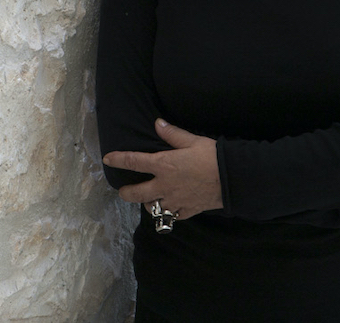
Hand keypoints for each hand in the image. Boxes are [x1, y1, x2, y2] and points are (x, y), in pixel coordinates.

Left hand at [102, 119, 222, 220]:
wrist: (232, 179)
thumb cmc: (211, 156)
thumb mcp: (192, 140)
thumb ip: (172, 134)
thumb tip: (157, 124)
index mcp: (163, 165)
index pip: (133, 162)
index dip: (118, 160)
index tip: (107, 159)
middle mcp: (164, 186)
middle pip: (136, 194)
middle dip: (126, 193)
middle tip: (123, 191)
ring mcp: (175, 201)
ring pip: (152, 208)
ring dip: (148, 203)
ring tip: (149, 199)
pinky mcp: (187, 211)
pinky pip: (172, 216)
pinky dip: (169, 213)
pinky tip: (170, 208)